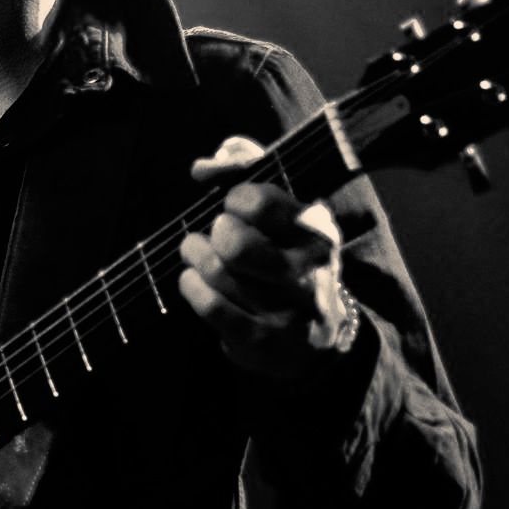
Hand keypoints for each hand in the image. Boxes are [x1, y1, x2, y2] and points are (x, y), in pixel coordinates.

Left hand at [178, 136, 351, 382]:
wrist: (314, 337)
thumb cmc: (284, 257)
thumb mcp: (280, 211)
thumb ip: (244, 169)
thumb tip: (203, 167)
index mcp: (316, 231)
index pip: (260, 203)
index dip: (234, 201)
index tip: (232, 207)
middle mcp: (308, 270)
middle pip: (235, 244)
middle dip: (212, 235)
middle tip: (211, 235)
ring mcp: (287, 309)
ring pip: (217, 273)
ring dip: (194, 257)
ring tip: (194, 252)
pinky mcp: (263, 340)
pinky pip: (211, 307)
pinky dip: (191, 287)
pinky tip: (192, 279)